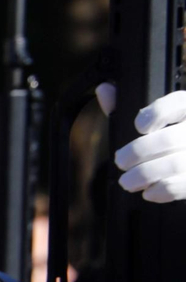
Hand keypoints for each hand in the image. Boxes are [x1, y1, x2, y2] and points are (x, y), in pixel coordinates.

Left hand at [97, 83, 185, 203]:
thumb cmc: (168, 140)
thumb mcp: (151, 120)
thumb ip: (125, 106)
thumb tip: (103, 90)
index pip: (176, 103)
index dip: (153, 115)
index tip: (139, 126)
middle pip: (168, 140)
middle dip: (137, 153)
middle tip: (121, 161)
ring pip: (174, 165)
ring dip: (143, 175)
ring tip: (127, 182)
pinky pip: (181, 185)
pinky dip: (161, 191)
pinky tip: (149, 192)